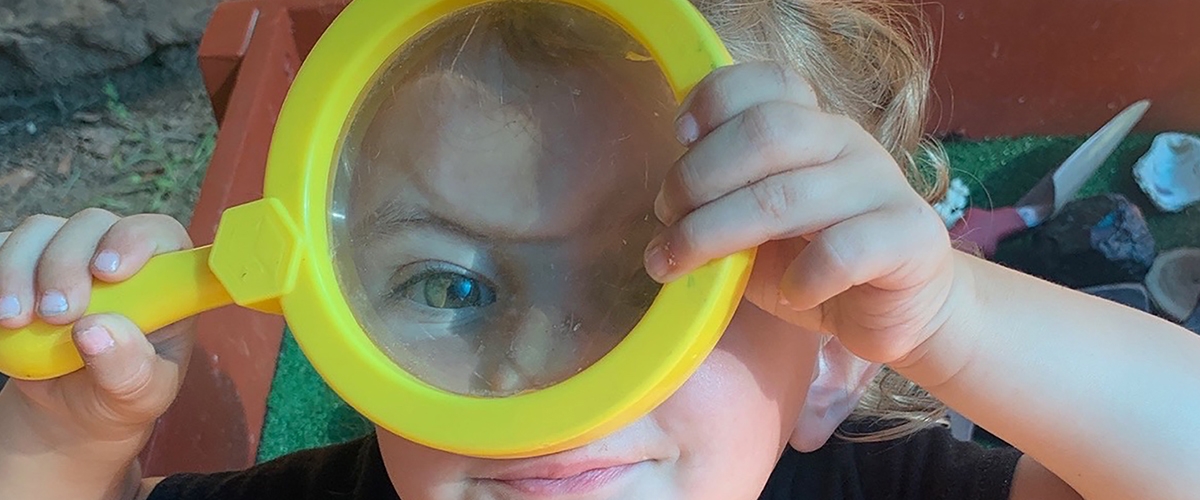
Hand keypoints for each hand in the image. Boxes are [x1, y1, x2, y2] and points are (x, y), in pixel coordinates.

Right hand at [0, 209, 193, 449]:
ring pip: (40, 230)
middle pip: (91, 225)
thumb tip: (95, 331)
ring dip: (18, 269)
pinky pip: (1, 246)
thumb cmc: (121, 391)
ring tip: (14, 320)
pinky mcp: (23, 264)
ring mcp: (67, 253)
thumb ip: (129, 367)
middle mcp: (115, 254)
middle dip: (66, 264)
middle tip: (56, 314)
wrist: (73, 405)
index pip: (159, 232)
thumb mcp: (139, 394)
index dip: (134, 239)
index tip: (106, 273)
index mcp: (161, 279)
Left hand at [646, 62, 955, 363]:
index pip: (770, 81)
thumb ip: (723, 202)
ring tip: (681, 265)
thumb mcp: (756, 227)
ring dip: (714, 233)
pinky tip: (789, 294)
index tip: (680, 137)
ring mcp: (881, 185)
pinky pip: (843, 250)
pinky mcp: (910, 237)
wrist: (897, 311)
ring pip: (788, 196)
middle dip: (697, 177)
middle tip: (665, 219)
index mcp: (811, 125)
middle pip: (765, 132)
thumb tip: (667, 209)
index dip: (716, 99)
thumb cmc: (814, 263)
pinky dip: (803, 278)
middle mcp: (847, 142)